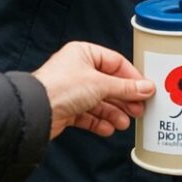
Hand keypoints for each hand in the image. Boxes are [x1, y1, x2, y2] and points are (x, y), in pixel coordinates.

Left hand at [32, 41, 154, 138]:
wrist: (35, 112)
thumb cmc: (59, 87)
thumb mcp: (101, 84)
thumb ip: (126, 88)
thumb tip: (146, 87)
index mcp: (84, 53)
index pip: (116, 63)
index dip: (132, 78)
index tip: (146, 89)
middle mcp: (77, 70)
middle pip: (109, 84)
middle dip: (124, 99)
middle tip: (138, 109)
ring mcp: (71, 90)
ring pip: (100, 101)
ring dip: (114, 113)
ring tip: (123, 122)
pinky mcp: (66, 108)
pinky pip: (88, 115)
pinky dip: (99, 122)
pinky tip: (108, 128)